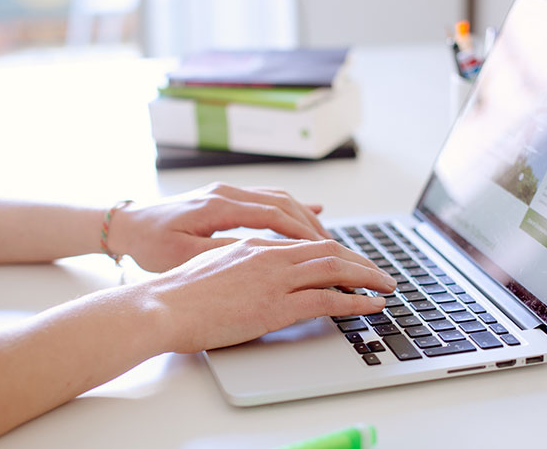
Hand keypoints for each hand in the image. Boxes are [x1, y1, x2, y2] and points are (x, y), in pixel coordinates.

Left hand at [108, 182, 329, 271]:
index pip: (274, 215)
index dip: (304, 233)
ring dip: (305, 218)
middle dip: (313, 226)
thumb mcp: (183, 256)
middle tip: (338, 250)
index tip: (327, 250)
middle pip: (283, 204)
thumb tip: (261, 255)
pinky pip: (267, 199)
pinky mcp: (225, 197)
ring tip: (328, 241)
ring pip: (279, 199)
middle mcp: (226, 192)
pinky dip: (291, 209)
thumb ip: (223, 253)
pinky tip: (311, 215)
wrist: (127, 225)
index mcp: (218, 205)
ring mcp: (226, 192)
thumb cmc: (150, 245)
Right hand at [134, 238, 396, 353]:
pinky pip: (328, 299)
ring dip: (366, 276)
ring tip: (386, 285)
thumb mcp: (212, 267)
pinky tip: (371, 304)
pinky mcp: (276, 304)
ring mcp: (274, 277)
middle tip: (379, 272)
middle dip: (359, 260)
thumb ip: (238, 264)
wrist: (160, 305)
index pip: (306, 241)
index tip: (351, 260)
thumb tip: (251, 275)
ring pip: (334, 268)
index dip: (334, 250)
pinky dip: (356, 300)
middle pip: (328, 248)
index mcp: (253, 244)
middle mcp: (269, 254)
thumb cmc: (177, 294)